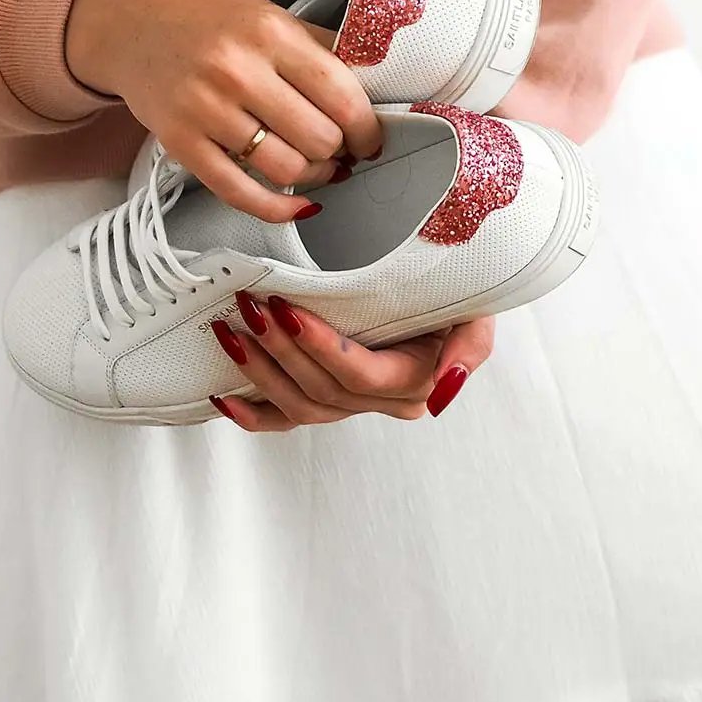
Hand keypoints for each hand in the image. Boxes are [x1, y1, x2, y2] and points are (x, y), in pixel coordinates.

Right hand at [63, 0, 382, 222]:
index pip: (342, 96)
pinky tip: (296, 204)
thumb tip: (376, 91)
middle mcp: (237, 70)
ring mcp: (205, 110)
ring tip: (317, 168)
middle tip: (340, 150)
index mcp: (269, 33)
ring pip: (285, 170)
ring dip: (314, 178)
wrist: (132, 21)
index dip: (368, 128)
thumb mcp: (270, 16)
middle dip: (339, 152)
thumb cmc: (212, 19)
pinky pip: (239, 193)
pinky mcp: (181, 144)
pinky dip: (277, 209)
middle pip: (318, 138)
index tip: (371, 139)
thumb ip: (320, 49)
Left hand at [206, 293, 496, 429]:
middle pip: (322, 391)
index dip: (321, 348)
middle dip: (280, 350)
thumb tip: (446, 387)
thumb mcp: (477, 308)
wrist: (443, 282)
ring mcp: (353, 403)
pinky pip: (288, 419)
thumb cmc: (457, 287)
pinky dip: (253, 413)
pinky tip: (224, 398)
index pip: (360, 376)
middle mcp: (385, 401)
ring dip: (260, 372)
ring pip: (300, 406)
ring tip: (231, 331)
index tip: (287, 310)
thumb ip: (471, 346)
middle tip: (249, 307)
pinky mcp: (327, 398)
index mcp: (417, 382)